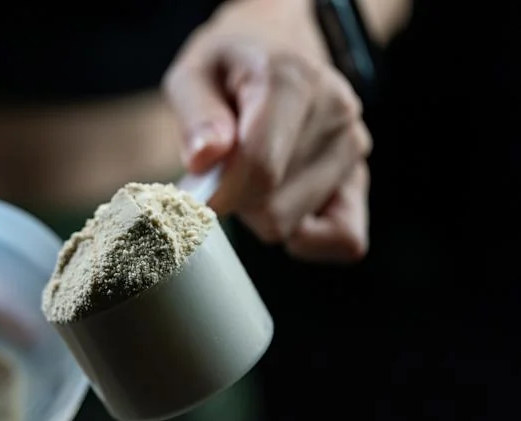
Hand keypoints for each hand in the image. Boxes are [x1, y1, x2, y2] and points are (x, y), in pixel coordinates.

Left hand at [164, 0, 371, 261]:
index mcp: (291, 79)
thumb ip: (196, 116)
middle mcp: (335, 110)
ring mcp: (354, 145)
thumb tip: (205, 159)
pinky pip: (344, 239)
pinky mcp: (361, 177)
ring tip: (254, 169)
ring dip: (260, 211)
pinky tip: (280, 203)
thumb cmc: (228, 68)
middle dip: (236, 200)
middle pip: (272, 208)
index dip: (219, 194)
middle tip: (224, 168)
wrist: (275, 47)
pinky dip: (306, 236)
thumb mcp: (194, 73)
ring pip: (292, 225)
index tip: (195, 194)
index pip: (259, 168)